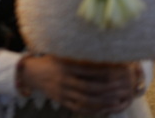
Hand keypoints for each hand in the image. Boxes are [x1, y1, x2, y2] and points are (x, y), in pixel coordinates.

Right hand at [21, 56, 140, 115]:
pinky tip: (105, 108)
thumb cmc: (51, 60)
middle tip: (123, 87)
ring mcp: (63, 92)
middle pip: (89, 87)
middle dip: (107, 88)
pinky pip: (80, 108)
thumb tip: (99, 45)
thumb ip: (77, 51)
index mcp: (65, 66)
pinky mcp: (62, 101)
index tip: (118, 69)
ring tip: (118, 99)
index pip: (88, 69)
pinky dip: (94, 109)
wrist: (31, 73)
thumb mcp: (61, 53)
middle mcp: (64, 80)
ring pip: (86, 99)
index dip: (104, 70)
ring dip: (104, 101)